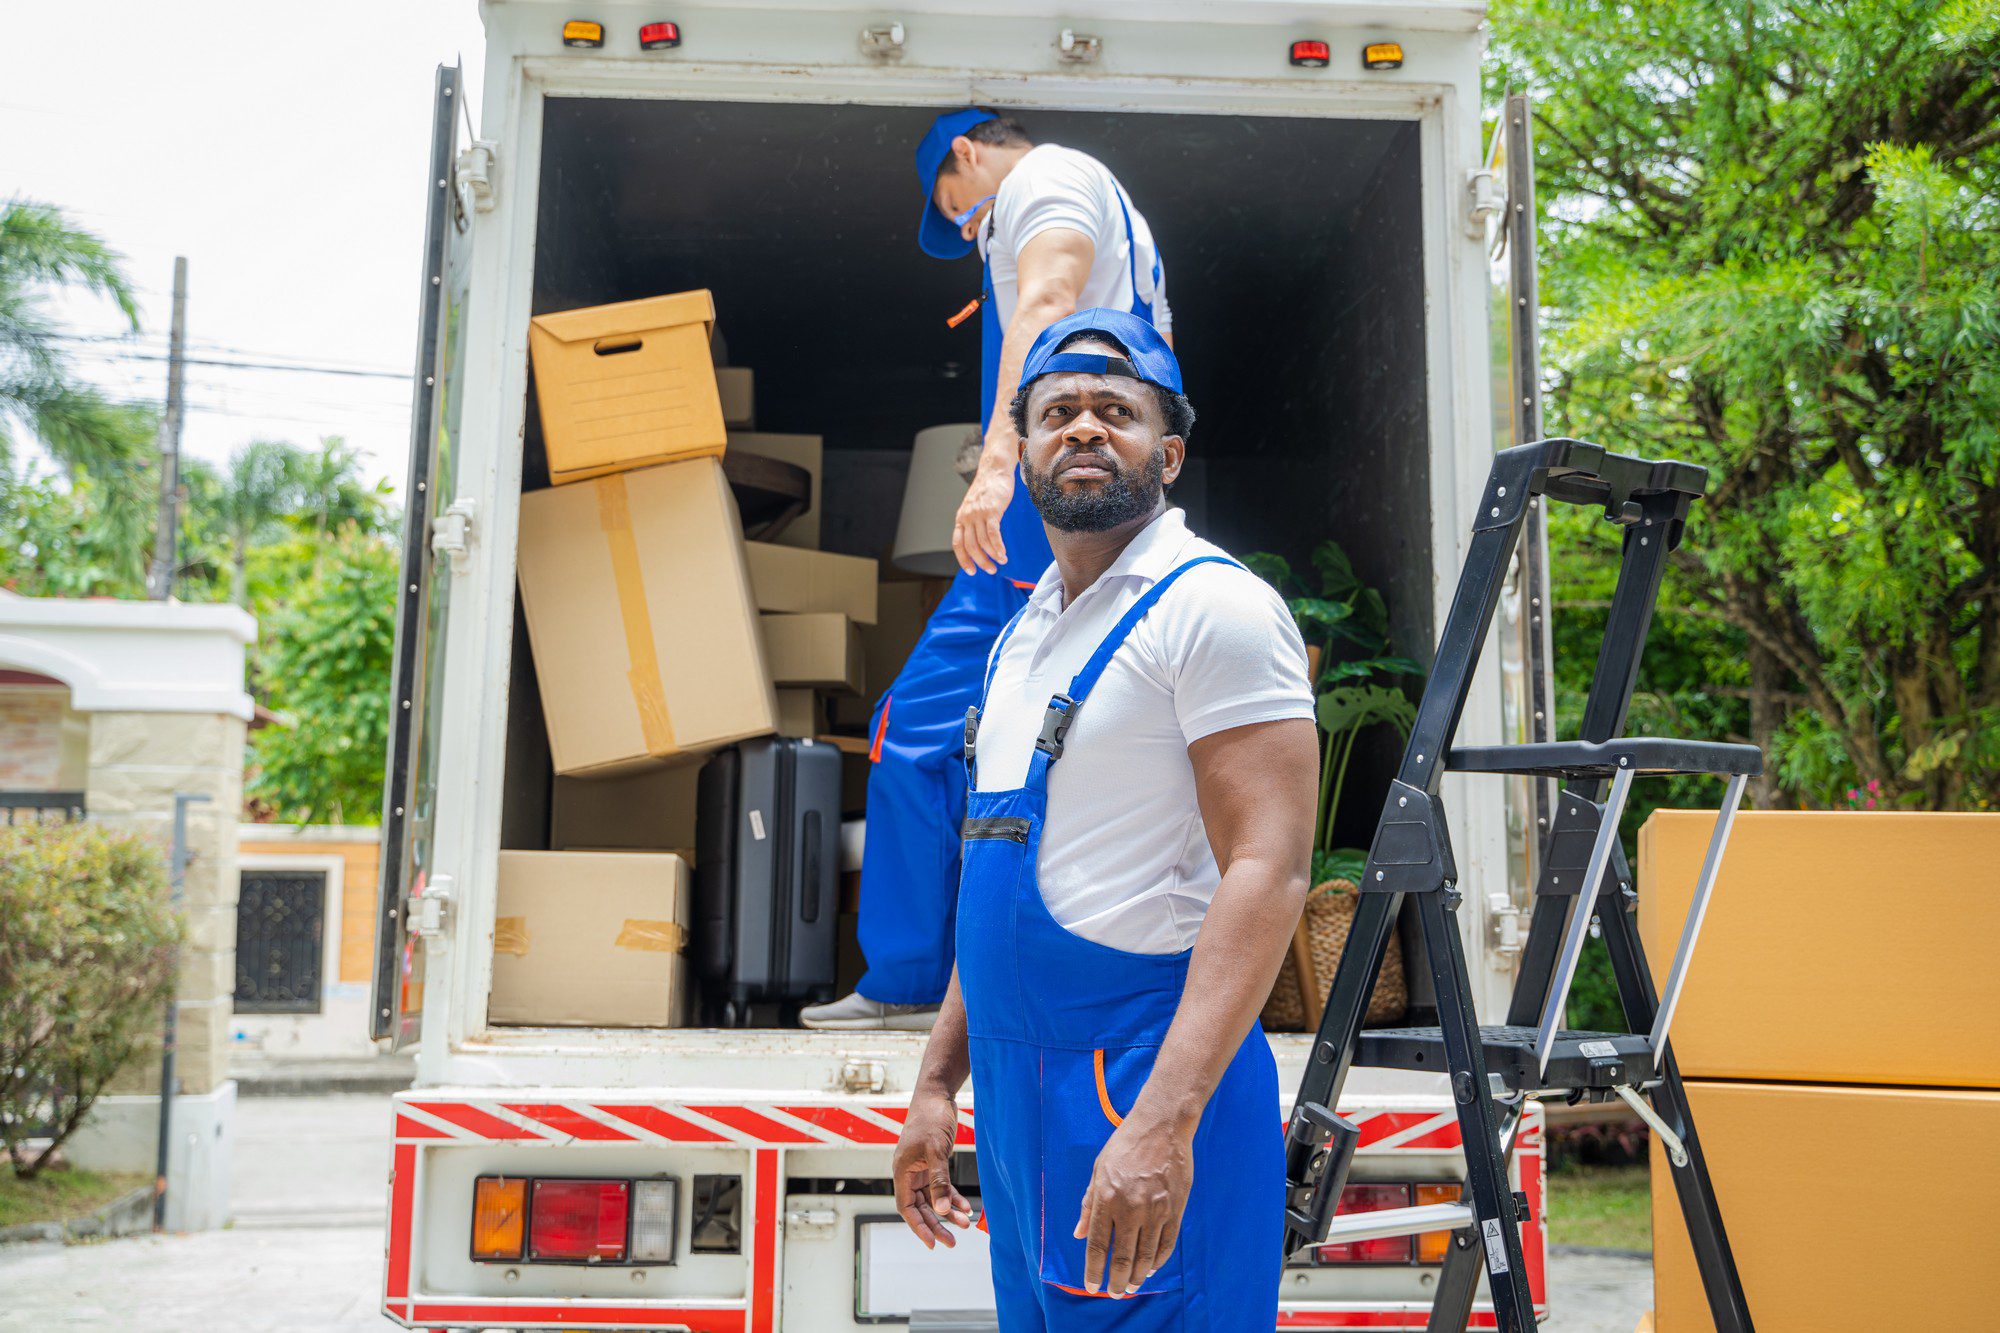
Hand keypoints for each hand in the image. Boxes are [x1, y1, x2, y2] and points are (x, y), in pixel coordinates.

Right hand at [892, 1091, 972, 1248]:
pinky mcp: (933, 1162)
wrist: (936, 1094)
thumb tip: (941, 1210)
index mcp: (902, 1171)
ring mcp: (921, 1168)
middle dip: (936, 1224)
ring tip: (964, 1224)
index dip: (918, 1226)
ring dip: (947, 1211)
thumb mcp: (936, 1150)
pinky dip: (952, 1197)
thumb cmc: (931, 1117)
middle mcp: (909, 1173)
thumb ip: (938, 1180)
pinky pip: (941, 1186)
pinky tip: (966, 1207)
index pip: (906, 1207)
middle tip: (952, 1241)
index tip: (932, 1243)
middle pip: (920, 1207)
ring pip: (933, 1198)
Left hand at [951, 433, 1018, 575]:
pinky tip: (1003, 555)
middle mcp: (967, 517)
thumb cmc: (988, 490)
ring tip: (1001, 562)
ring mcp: (979, 514)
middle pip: (970, 546)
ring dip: (992, 556)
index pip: (957, 543)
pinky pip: (993, 534)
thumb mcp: (975, 507)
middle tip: (991, 570)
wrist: (994, 470)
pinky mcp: (992, 510)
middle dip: (980, 562)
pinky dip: (998, 547)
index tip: (971, 571)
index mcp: (961, 518)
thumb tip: (980, 541)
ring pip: (982, 542)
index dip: (963, 559)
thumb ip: (974, 523)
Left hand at [1074, 1114, 1193, 1295]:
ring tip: (1131, 1286)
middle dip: (1116, 1281)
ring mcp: (1155, 1210)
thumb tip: (1079, 1234)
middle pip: (1122, 1257)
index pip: (1097, 1246)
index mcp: (1106, 1198)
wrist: (1161, 1126)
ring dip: (1137, 1276)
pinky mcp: (1175, 1209)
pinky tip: (1150, 1268)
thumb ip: (1088, 1205)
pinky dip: (1158, 1260)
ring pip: (1145, 1256)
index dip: (1093, 1270)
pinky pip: (1167, 1244)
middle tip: (1115, 1293)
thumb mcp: (1098, 1170)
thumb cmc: (1125, 1145)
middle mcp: (1130, 1208)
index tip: (1091, 1285)